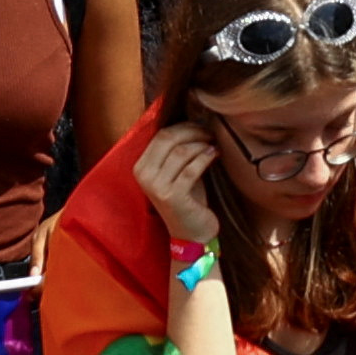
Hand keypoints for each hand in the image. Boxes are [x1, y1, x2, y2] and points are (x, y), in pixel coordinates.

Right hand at [137, 122, 225, 248]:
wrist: (191, 234)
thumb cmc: (187, 199)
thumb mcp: (177, 172)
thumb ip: (178, 150)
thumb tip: (194, 120)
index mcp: (141, 167)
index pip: (160, 135)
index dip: (183, 126)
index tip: (200, 125)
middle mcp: (144, 176)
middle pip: (168, 139)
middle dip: (192, 131)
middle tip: (209, 132)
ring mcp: (157, 187)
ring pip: (181, 152)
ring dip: (201, 144)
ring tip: (213, 144)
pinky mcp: (173, 196)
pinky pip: (191, 169)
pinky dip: (205, 157)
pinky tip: (215, 154)